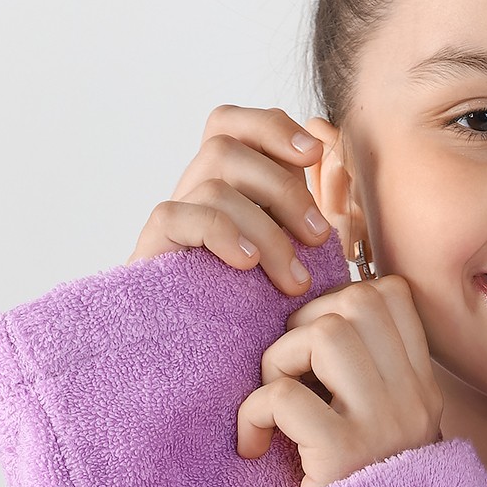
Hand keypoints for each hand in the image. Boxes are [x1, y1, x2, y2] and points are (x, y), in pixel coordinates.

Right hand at [128, 104, 334, 296]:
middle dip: (283, 188)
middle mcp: (192, 191)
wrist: (211, 362)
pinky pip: (178, 215)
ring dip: (265, 228)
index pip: (234, 124)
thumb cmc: (262, 311)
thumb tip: (335, 157)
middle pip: (225, 145)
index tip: (314, 153)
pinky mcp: (152, 248)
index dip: (271, 127)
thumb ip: (316, 212)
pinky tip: (248, 265)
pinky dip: (221, 234)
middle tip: (317, 238)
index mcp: (224, 183)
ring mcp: (172, 218)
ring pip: (212, 183)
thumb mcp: (299, 256)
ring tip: (293, 279)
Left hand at [236, 275, 444, 486]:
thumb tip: (314, 313)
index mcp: (422, 391)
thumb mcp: (371, 431)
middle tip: (287, 379)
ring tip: (273, 410)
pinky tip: (254, 447)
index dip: (338, 300)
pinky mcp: (344, 456)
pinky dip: (252, 413)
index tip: (313, 352)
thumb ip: (358, 377)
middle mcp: (414, 403)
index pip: (391, 294)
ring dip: (278, 362)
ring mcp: (384, 427)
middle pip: (356, 302)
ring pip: (325, 334)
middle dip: (303, 327)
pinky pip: (284, 395)